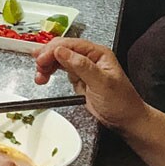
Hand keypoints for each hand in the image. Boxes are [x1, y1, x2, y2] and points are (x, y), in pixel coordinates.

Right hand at [32, 37, 146, 133]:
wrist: (126, 120)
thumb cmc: (121, 102)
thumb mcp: (102, 83)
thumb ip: (81, 66)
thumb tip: (61, 51)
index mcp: (98, 53)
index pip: (70, 44)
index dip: (53, 50)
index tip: (41, 59)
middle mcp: (89, 57)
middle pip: (61, 49)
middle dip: (47, 56)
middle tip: (38, 68)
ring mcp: (82, 67)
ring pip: (57, 58)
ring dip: (45, 65)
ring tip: (39, 76)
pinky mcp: (77, 77)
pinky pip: (59, 69)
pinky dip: (49, 72)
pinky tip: (43, 77)